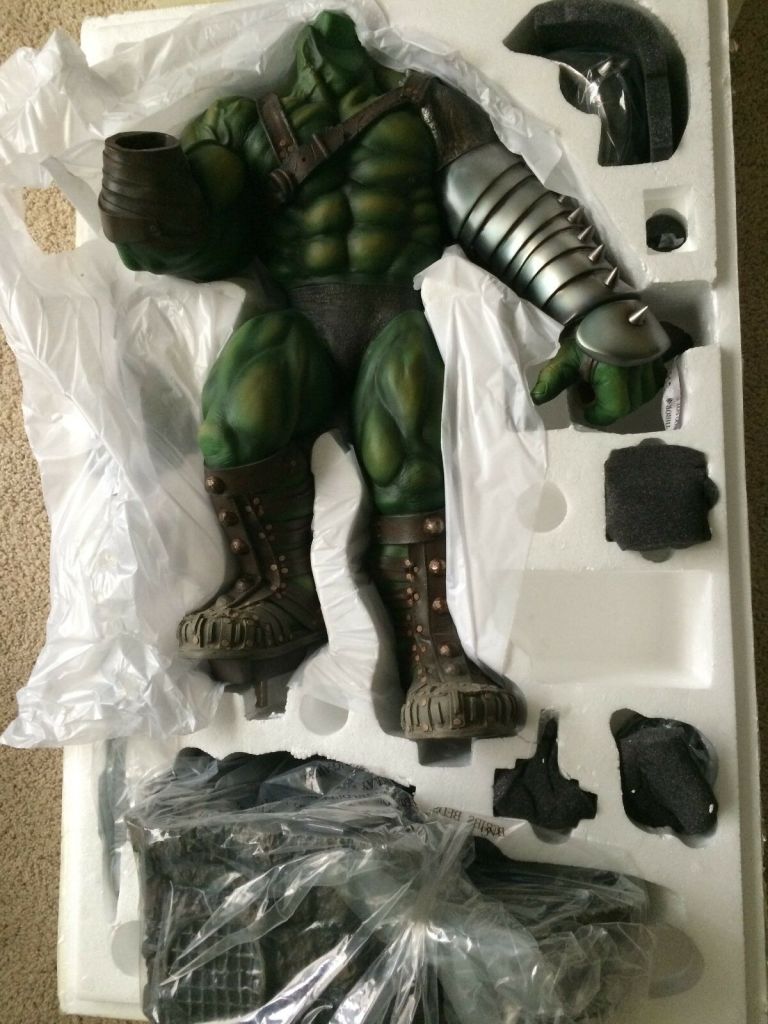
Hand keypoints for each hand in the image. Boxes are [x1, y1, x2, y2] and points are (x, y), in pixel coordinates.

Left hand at [530, 335, 666, 426]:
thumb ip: (553, 379)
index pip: (611, 412)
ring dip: (624, 396)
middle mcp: (638, 375)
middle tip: (592, 391)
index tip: (584, 405)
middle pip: (626, 407)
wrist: (609, 302)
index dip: (595, 414)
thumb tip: (537, 398)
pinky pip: (653, 382)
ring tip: (608, 383)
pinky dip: (639, 386)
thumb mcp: (567, 356)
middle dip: (608, 405)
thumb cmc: (586, 331)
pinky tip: (626, 377)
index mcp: (616, 377)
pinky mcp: (658, 358)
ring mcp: (651, 366)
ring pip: (641, 396)